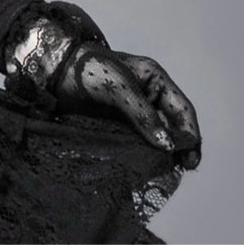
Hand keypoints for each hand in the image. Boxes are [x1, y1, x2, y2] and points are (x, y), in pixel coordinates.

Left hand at [7, 16, 201, 165]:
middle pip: (171, 127)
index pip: (182, 110)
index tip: (191, 158)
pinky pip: (133, 143)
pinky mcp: (113, 126)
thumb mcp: (119, 88)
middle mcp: (147, 97)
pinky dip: (140, 156)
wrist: (51, 72)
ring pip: (153, 138)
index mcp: (155, 81)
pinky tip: (142, 169)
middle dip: (178, 148)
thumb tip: (167, 144)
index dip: (190, 134)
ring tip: (164, 175)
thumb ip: (143, 115)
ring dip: (160, 155)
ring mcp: (130, 113)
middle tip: (181, 171)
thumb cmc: (87, 70)